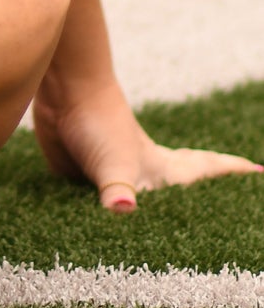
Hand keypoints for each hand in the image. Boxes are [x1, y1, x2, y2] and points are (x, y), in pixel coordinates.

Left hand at [32, 71, 261, 212]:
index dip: (231, 171)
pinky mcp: (83, 175)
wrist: (62, 91)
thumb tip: (123, 210)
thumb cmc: (97, 121)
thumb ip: (116, 189)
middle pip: (180, 181)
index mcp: (160, 169)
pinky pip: (100, 200)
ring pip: (141, 196)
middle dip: (203, 190)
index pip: (205, 169)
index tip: (258, 170)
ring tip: (174, 216)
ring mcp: (112, 172)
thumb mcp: (113, 162)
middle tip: (226, 200)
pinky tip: (106, 216)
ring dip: (154, 205)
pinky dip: (108, 208)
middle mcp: (141, 172)